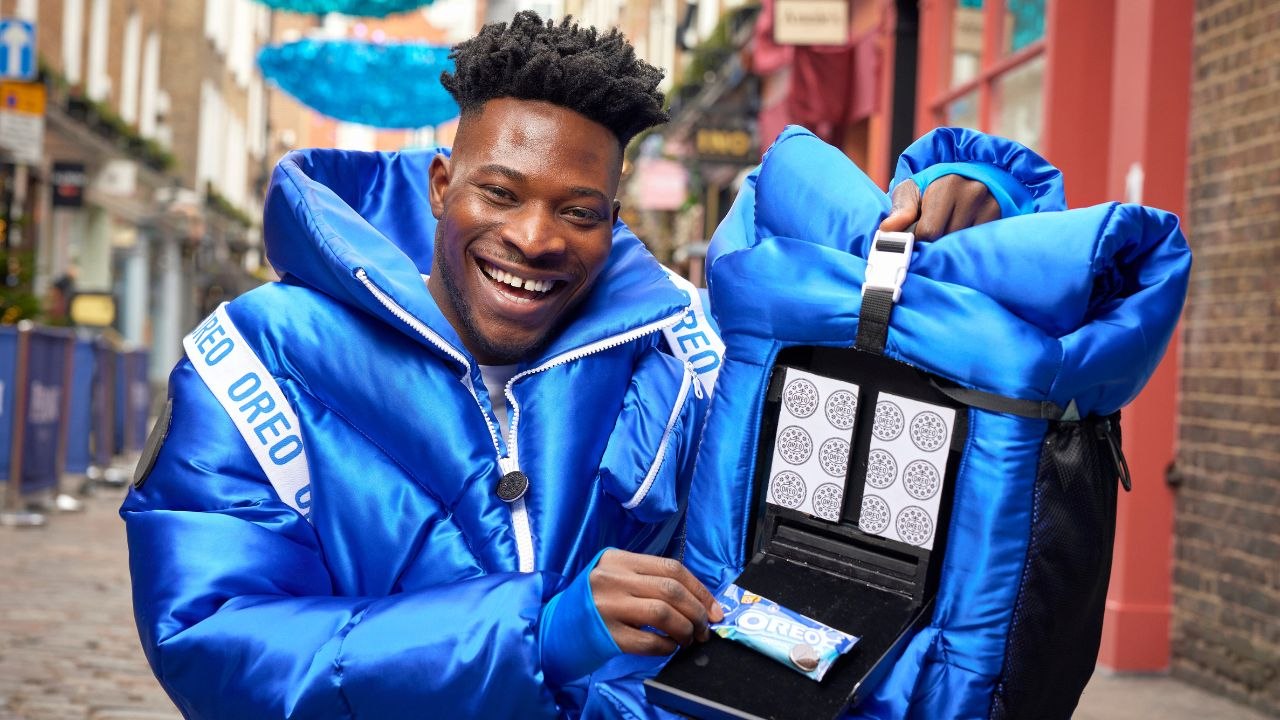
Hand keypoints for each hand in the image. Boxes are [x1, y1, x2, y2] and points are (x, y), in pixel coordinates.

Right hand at [589, 549, 723, 654]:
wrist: (556, 626)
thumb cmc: (594, 601)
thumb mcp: (616, 578)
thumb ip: (649, 581)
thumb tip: (700, 602)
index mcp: (618, 559)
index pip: (671, 568)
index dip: (699, 590)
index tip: (715, 610)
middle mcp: (613, 578)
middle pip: (671, 590)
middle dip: (697, 611)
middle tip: (705, 629)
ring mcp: (608, 606)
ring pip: (663, 613)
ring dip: (685, 629)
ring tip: (689, 639)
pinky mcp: (607, 634)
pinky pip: (648, 640)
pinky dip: (666, 646)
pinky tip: (669, 647)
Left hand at [880, 174, 1001, 240]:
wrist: (968, 174)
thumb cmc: (932, 187)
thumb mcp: (911, 191)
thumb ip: (900, 210)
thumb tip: (886, 229)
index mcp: (947, 184)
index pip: (929, 231)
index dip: (917, 239)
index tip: (914, 236)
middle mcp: (973, 192)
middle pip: (947, 239)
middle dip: (934, 242)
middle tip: (930, 232)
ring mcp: (990, 205)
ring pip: (963, 243)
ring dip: (951, 243)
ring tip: (946, 230)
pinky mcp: (1001, 216)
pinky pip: (978, 243)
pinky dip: (966, 242)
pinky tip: (961, 232)